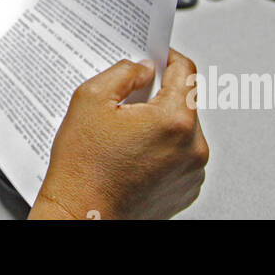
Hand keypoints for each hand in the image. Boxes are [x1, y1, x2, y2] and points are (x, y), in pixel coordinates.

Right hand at [31, 49, 208, 219]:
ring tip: (127, 136)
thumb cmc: (82, 170)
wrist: (82, 216)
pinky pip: (182, 156)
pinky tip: (134, 155)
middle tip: (128, 104)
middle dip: (159, 96)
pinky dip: (163, 150)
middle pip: (185, 101)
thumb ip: (123, 72)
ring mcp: (192, 172)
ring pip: (183, 129)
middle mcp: (192, 147)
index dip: (167, 58)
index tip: (156, 58)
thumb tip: (143, 69)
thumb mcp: (91, 99)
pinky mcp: (186, 189)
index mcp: (173, 120)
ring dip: (162, 124)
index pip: (185, 71)